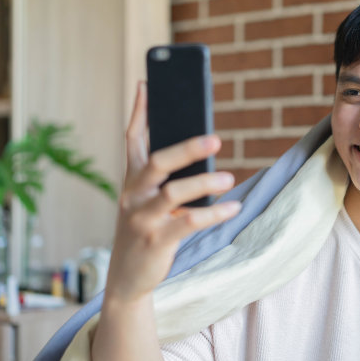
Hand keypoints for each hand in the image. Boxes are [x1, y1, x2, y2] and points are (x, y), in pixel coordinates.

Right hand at [104, 82, 240, 303]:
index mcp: (132, 179)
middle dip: (186, 148)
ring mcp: (141, 218)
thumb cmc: (146, 229)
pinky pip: (187, 223)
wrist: (127, 276)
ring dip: (204, 184)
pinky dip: (213, 214)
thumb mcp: (147, 200)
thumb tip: (197, 146)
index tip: (147, 84)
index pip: (133, 139)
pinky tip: (233, 208)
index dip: (140, 111)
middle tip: (216, 139)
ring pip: (173, 193)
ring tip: (228, 180)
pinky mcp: (155, 240)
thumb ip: (164, 176)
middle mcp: (132, 195)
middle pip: (157, 162)